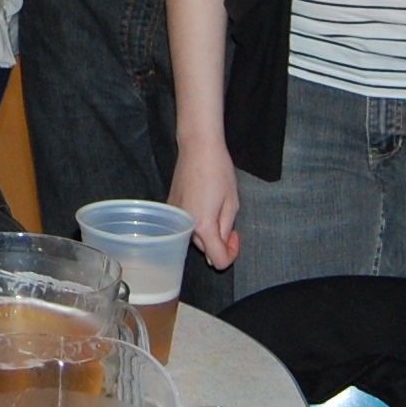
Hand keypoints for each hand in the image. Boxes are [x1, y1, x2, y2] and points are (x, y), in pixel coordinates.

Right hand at [168, 138, 241, 270]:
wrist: (198, 146)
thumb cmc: (218, 170)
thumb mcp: (232, 203)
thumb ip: (226, 229)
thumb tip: (220, 248)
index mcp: (203, 226)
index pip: (217, 260)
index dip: (231, 254)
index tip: (235, 236)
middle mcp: (185, 226)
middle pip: (204, 249)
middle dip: (219, 242)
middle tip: (229, 221)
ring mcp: (175, 216)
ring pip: (193, 238)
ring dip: (207, 233)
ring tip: (216, 209)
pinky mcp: (170, 207)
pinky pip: (185, 225)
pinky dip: (196, 223)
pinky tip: (203, 204)